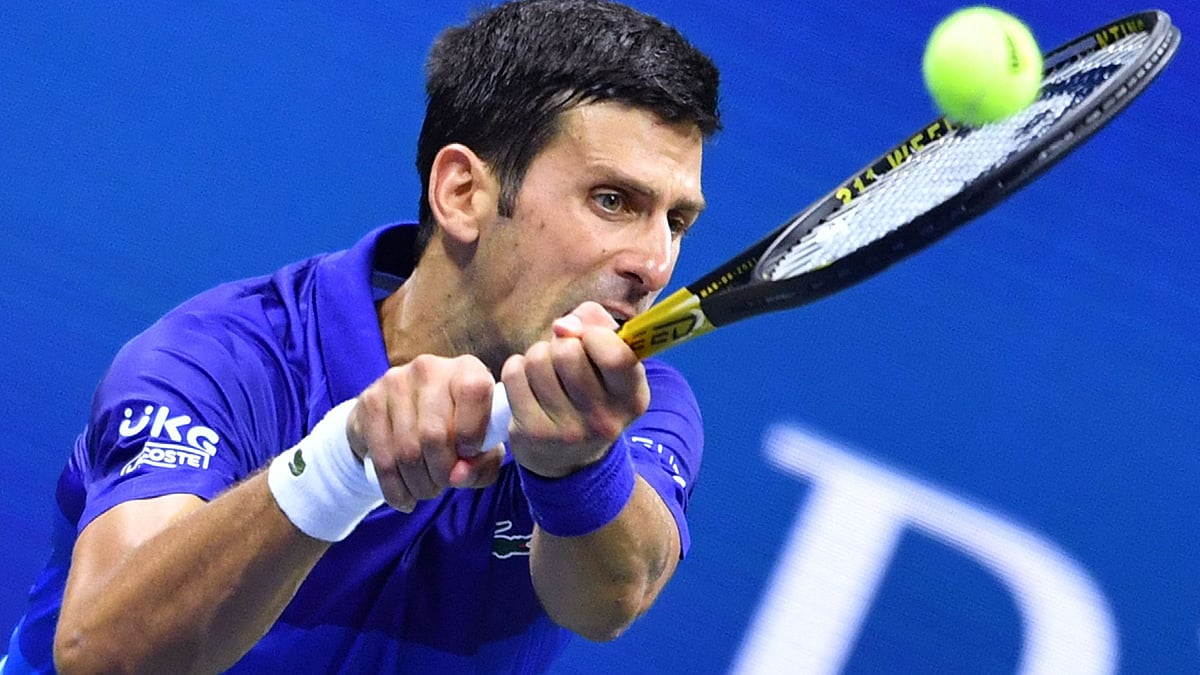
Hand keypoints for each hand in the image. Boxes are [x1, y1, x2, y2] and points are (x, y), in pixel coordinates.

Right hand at [346, 355, 504, 511]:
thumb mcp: (481, 446)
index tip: (468, 454)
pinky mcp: (370, 401)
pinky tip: (405, 497)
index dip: (473, 431)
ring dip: (420, 484)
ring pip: (408, 450)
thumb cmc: (454, 431)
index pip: (474, 390)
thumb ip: (483, 464)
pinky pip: (383, 458)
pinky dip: (396, 488)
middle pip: (435, 432)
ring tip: (427, 489)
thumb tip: (459, 476)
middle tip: (445, 483)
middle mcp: (430, 369)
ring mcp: (395, 382)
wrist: (402, 418)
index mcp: (466, 370)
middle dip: (443, 472)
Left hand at [501, 301, 650, 477]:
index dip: (594, 334)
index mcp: (633, 398)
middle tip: (565, 360)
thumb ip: (595, 323)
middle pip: (568, 352)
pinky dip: (517, 368)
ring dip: (539, 356)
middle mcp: (605, 420)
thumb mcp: (608, 358)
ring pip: (538, 359)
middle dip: (562, 344)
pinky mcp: (533, 433)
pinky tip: (528, 384)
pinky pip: (514, 373)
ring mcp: (568, 431)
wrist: (568, 455)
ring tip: (547, 372)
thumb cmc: (591, 389)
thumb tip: (562, 326)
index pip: (615, 355)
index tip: (588, 337)